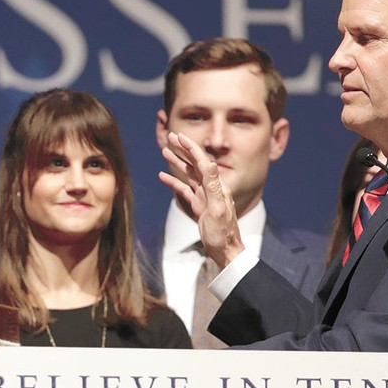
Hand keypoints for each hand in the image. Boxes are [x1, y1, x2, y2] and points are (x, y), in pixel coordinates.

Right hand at [159, 131, 244, 268]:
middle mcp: (211, 188)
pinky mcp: (199, 206)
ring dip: (177, 162)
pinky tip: (163, 177)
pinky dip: (174, 182)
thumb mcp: (217, 209)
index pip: (202, 161)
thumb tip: (211, 163)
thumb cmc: (222, 233)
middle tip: (171, 137)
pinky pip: (184, 190)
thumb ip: (214, 186)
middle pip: (195, 164)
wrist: (225, 251)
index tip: (179, 136)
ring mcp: (204, 197)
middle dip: (183, 149)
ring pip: (189, 174)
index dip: (191, 147)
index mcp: (216, 186)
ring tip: (165, 151)